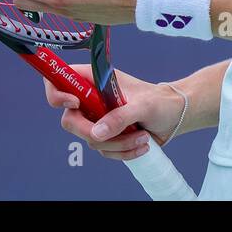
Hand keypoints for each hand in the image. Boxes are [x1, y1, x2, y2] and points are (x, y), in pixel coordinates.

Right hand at [43, 65, 186, 160]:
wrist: (174, 116)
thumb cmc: (159, 101)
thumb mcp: (142, 105)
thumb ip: (119, 117)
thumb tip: (96, 133)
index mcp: (94, 80)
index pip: (60, 80)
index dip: (58, 92)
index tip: (74, 102)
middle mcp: (91, 99)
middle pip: (70, 120)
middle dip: (91, 131)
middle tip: (109, 134)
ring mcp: (98, 119)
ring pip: (91, 139)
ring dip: (117, 143)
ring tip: (143, 137)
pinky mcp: (107, 136)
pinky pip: (104, 150)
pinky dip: (122, 152)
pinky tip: (141, 145)